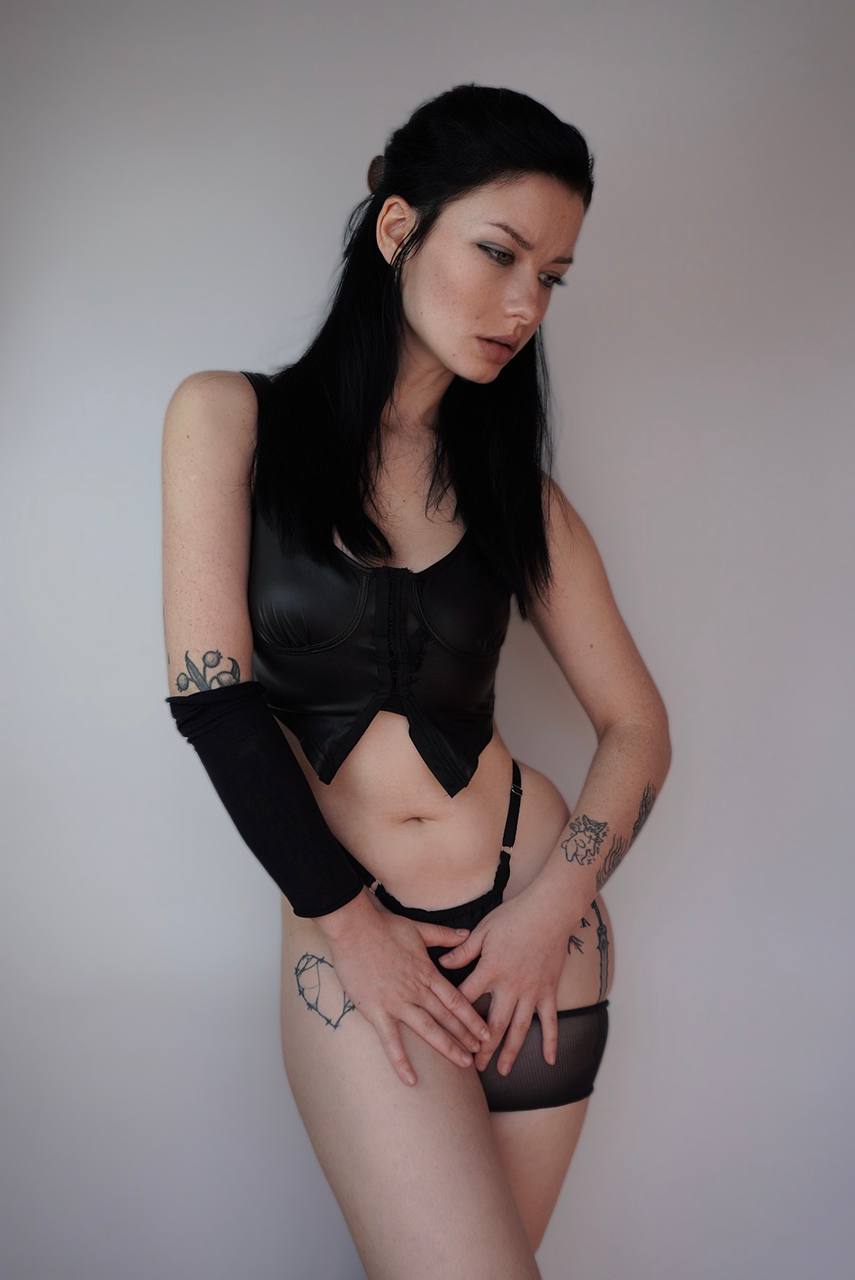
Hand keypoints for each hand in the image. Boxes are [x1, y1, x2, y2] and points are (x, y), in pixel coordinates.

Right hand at [324, 896, 491, 1087]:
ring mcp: (397, 1002)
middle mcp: (416, 990)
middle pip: (447, 1017)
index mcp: (427, 972)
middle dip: (466, 1036)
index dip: (472, 1017)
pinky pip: (390, 1041)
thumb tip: (466, 933)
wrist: (354, 928)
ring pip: (428, 1029)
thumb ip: (445, 935)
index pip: (456, 999)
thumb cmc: (384, 926)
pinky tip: (410, 1080)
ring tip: (464, 1063)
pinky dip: (400, 1061)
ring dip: (448, 1047)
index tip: (485, 1032)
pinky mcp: (376, 1010)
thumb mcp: (420, 928)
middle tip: (482, 1053)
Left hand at [436, 881, 569, 1076]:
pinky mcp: (549, 991)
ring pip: (519, 1028)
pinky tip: (550, 1061)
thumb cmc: (514, 917)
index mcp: (490, 970)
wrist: (549, 912)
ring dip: (510, 1052)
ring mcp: (532, 991)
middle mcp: (511, 986)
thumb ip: (462, 951)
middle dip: (482, 1047)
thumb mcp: (482, 930)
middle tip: (473, 1067)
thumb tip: (441, 964)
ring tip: (501, 1070)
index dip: (454, 1016)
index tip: (445, 1032)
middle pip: (493, 1023)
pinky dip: (551, 1041)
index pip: (467, 998)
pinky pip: (550, 1021)